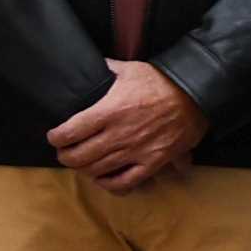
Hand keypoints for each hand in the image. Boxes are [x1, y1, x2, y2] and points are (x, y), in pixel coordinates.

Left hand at [50, 59, 206, 193]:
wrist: (195, 94)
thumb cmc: (160, 81)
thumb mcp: (128, 70)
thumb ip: (105, 70)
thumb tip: (88, 65)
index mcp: (108, 111)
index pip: (69, 132)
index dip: (56, 138)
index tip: (54, 137)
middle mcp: (119, 134)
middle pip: (79, 157)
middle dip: (66, 156)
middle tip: (65, 152)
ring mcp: (136, 150)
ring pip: (97, 171)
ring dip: (84, 169)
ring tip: (81, 163)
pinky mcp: (153, 162)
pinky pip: (125, 182)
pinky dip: (109, 185)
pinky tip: (102, 179)